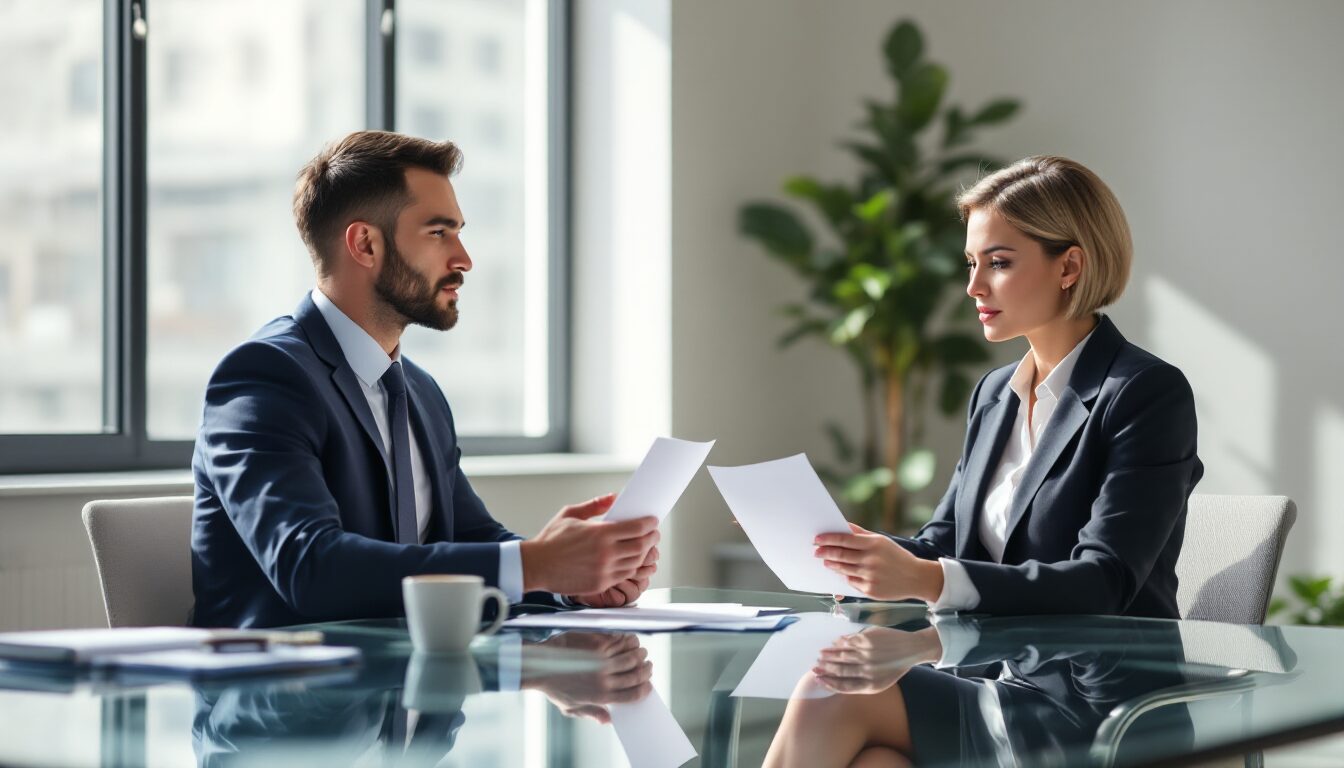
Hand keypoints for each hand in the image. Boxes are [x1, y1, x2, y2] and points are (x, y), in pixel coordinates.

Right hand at [521, 495, 659, 595]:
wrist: (535, 565)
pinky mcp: (600, 584)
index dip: (649, 524)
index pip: (636, 528)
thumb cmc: (550, 540)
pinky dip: (631, 567)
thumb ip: (595, 505)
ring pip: (635, 563)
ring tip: (644, 546)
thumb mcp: (570, 514)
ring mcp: (604, 570)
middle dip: (652, 539)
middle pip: (641, 546)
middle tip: (654, 534)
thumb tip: (613, 497)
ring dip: (644, 554)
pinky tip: (630, 560)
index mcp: (600, 534)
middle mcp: (606, 553)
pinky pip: (624, 576)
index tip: (653, 521)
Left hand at [523, 632, 653, 722]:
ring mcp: (601, 658)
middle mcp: (604, 678)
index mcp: (600, 696)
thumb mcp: (571, 707)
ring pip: (632, 655)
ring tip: (640, 651)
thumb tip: (608, 720)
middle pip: (636, 674)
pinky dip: (628, 640)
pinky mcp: (597, 642)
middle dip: (646, 669)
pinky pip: (620, 640)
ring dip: (640, 653)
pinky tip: (628, 640)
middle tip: (647, 664)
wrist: (538, 664)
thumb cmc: (553, 686)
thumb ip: (592, 713)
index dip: (645, 688)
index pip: (633, 694)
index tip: (648, 684)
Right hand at [811, 627, 942, 694]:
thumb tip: (837, 677)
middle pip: (841, 671)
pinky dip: (840, 642)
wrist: (912, 649)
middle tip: (815, 666)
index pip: (844, 686)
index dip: (829, 683)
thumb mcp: (880, 680)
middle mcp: (868, 671)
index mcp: (872, 685)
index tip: (818, 679)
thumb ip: (860, 681)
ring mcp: (868, 654)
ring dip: (829, 654)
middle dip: (825, 669)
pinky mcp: (868, 640)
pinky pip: (849, 641)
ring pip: (842, 655)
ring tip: (821, 653)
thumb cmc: (894, 666)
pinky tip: (835, 642)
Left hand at [814, 523, 943, 600]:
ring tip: (826, 561)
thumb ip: (861, 533)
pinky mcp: (870, 590)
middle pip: (841, 555)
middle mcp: (871, 560)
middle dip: (825, 552)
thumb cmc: (896, 557)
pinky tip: (842, 573)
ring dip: (831, 565)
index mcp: (874, 544)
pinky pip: (851, 582)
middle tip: (816, 551)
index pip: (844, 540)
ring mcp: (870, 576)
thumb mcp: (882, 541)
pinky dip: (845, 577)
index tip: (817, 539)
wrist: (916, 578)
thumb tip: (843, 525)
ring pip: (843, 570)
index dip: (828, 539)